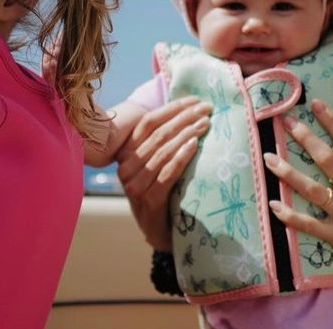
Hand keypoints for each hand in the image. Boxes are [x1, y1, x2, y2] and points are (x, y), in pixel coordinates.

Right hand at [114, 97, 210, 250]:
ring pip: (162, 151)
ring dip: (186, 134)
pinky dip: (181, 156)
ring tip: (205, 124)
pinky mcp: (148, 200)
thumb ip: (162, 143)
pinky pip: (167, 173)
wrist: (160, 233)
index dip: (172, 108)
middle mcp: (126, 168)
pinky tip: (194, 145)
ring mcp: (134, 185)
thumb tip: (187, 111)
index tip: (195, 100)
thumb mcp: (156, 165)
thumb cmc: (162, 194)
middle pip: (157, 134)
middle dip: (184, 118)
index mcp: (126, 154)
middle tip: (206, 109)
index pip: (148, 122)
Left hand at [262, 99, 332, 284]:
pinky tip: (273, 205)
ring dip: (288, 173)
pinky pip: (308, 224)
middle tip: (286, 121)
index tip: (315, 104)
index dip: (331, 121)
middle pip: (327, 159)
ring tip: (269, 158)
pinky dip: (290, 215)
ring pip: (312, 189)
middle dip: (305, 138)